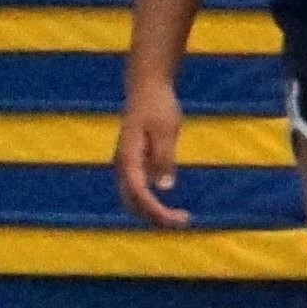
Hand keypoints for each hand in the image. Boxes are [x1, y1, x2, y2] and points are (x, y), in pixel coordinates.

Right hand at [112, 83, 191, 230]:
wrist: (147, 86)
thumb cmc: (158, 105)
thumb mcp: (166, 129)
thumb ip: (164, 158)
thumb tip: (164, 188)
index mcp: (128, 159)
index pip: (139, 194)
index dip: (156, 211)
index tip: (177, 219)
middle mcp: (123, 166)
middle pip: (133, 204)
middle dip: (155, 217)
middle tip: (183, 221)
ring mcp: (126, 166)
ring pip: (134, 200)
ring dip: (153, 213)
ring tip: (179, 218)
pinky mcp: (133, 163)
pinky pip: (138, 192)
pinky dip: (151, 203)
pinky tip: (168, 207)